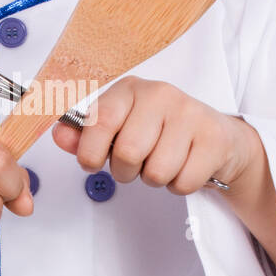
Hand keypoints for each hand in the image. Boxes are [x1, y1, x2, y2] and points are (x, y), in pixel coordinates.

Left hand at [51, 76, 255, 192]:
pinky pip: (183, 182)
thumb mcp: (119, 129)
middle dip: (127, 172)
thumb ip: (86, 135)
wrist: (217, 138)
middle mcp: (161, 95)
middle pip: (128, 153)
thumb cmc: (160, 133)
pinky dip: (179, 185)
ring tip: (163, 162)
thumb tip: (58, 135)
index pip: (100, 121)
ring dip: (155, 180)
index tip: (93, 163)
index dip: (91, 152)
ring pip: (157, 172)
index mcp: (130, 90)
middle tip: (137, 165)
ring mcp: (190, 114)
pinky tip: (184, 166)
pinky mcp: (214, 139)